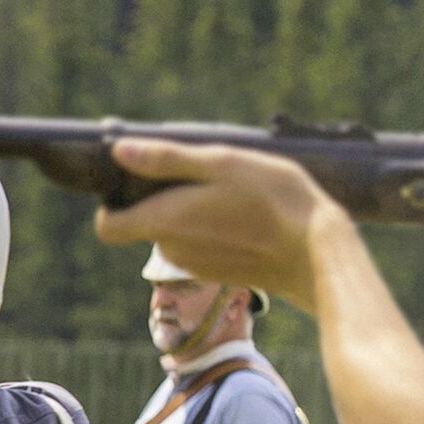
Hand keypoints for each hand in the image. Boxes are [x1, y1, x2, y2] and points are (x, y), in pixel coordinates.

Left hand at [93, 139, 345, 308]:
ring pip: (175, 232)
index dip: (112, 204)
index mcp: (163, 222)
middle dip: (161, 198)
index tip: (133, 181)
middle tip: (203, 174)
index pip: (107, 227)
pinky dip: (212, 228)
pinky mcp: (218, 272)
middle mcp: (172, 249)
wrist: (315, 252)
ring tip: (232, 192)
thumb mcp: (220, 164)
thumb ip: (166, 160)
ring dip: (191, 211)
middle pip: (145, 221)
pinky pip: (200, 245)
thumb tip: (119, 152)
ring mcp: (194, 265)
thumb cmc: (271, 199)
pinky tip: (245, 214)